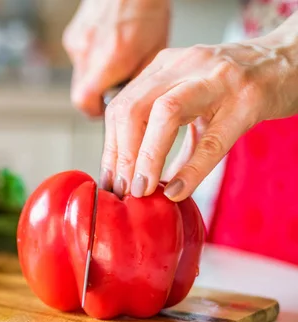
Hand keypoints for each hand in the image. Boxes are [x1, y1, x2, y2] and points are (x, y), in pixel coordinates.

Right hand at [63, 0, 169, 116]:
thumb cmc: (147, 9)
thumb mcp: (154, 52)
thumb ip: (139, 81)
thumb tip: (133, 104)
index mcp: (111, 59)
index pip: (85, 102)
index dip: (93, 112)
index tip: (105, 112)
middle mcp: (88, 52)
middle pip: (81, 92)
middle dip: (96, 96)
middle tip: (114, 88)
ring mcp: (77, 43)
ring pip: (81, 75)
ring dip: (95, 75)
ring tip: (115, 59)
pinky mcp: (72, 35)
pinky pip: (80, 58)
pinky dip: (93, 58)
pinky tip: (108, 45)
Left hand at [102, 14, 297, 201]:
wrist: (290, 62)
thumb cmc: (235, 85)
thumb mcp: (191, 97)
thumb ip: (163, 130)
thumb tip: (140, 177)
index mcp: (164, 66)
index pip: (121, 106)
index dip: (111, 148)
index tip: (110, 181)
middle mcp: (184, 65)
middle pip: (133, 109)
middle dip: (123, 155)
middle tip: (124, 190)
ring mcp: (216, 79)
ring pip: (165, 115)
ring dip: (147, 158)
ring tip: (143, 190)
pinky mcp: (247, 100)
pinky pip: (211, 140)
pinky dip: (190, 170)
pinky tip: (178, 190)